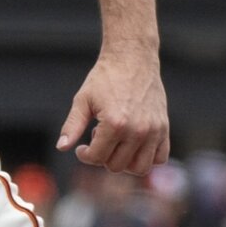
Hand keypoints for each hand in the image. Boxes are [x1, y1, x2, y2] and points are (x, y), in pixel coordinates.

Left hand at [58, 47, 169, 175]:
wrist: (132, 58)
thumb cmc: (105, 78)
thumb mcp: (83, 100)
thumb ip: (72, 126)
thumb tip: (61, 147)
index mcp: (115, 124)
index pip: (97, 157)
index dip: (85, 155)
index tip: (82, 147)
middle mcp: (137, 130)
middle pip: (116, 165)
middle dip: (103, 156)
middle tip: (100, 136)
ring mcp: (154, 130)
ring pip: (140, 168)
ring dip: (124, 162)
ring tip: (117, 143)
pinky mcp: (164, 127)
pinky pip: (160, 157)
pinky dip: (147, 158)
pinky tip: (134, 145)